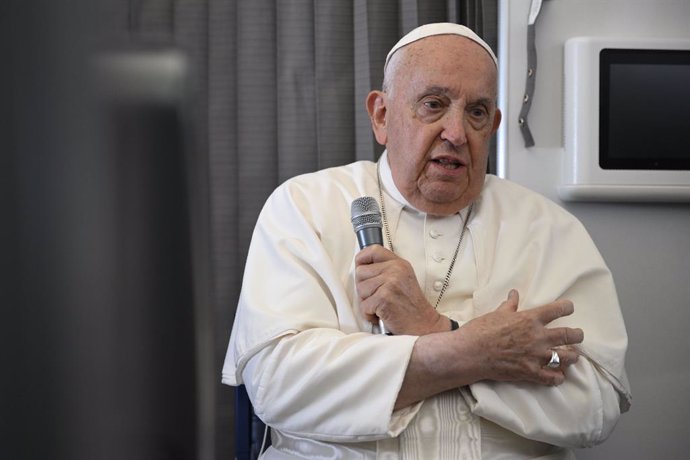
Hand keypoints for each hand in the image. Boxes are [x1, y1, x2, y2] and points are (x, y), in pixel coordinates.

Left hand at [354, 245, 446, 334]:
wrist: (423, 325)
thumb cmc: (410, 305)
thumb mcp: (403, 279)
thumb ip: (386, 269)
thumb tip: (361, 266)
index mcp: (399, 263)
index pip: (373, 250)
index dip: (362, 258)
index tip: (361, 267)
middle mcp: (395, 270)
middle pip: (360, 272)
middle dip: (364, 288)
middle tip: (378, 297)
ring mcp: (390, 283)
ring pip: (360, 289)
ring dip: (367, 302)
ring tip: (382, 306)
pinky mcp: (384, 298)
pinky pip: (364, 306)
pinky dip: (369, 314)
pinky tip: (382, 315)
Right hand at [459, 290, 582, 385]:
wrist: (471, 352)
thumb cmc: (481, 330)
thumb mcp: (497, 313)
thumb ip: (510, 305)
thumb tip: (514, 293)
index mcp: (530, 319)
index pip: (557, 310)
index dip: (567, 308)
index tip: (569, 308)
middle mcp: (538, 337)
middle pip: (569, 335)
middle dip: (577, 335)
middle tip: (578, 335)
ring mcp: (536, 356)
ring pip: (566, 357)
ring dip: (572, 356)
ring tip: (573, 356)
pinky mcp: (530, 372)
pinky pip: (552, 378)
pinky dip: (558, 377)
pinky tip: (559, 376)